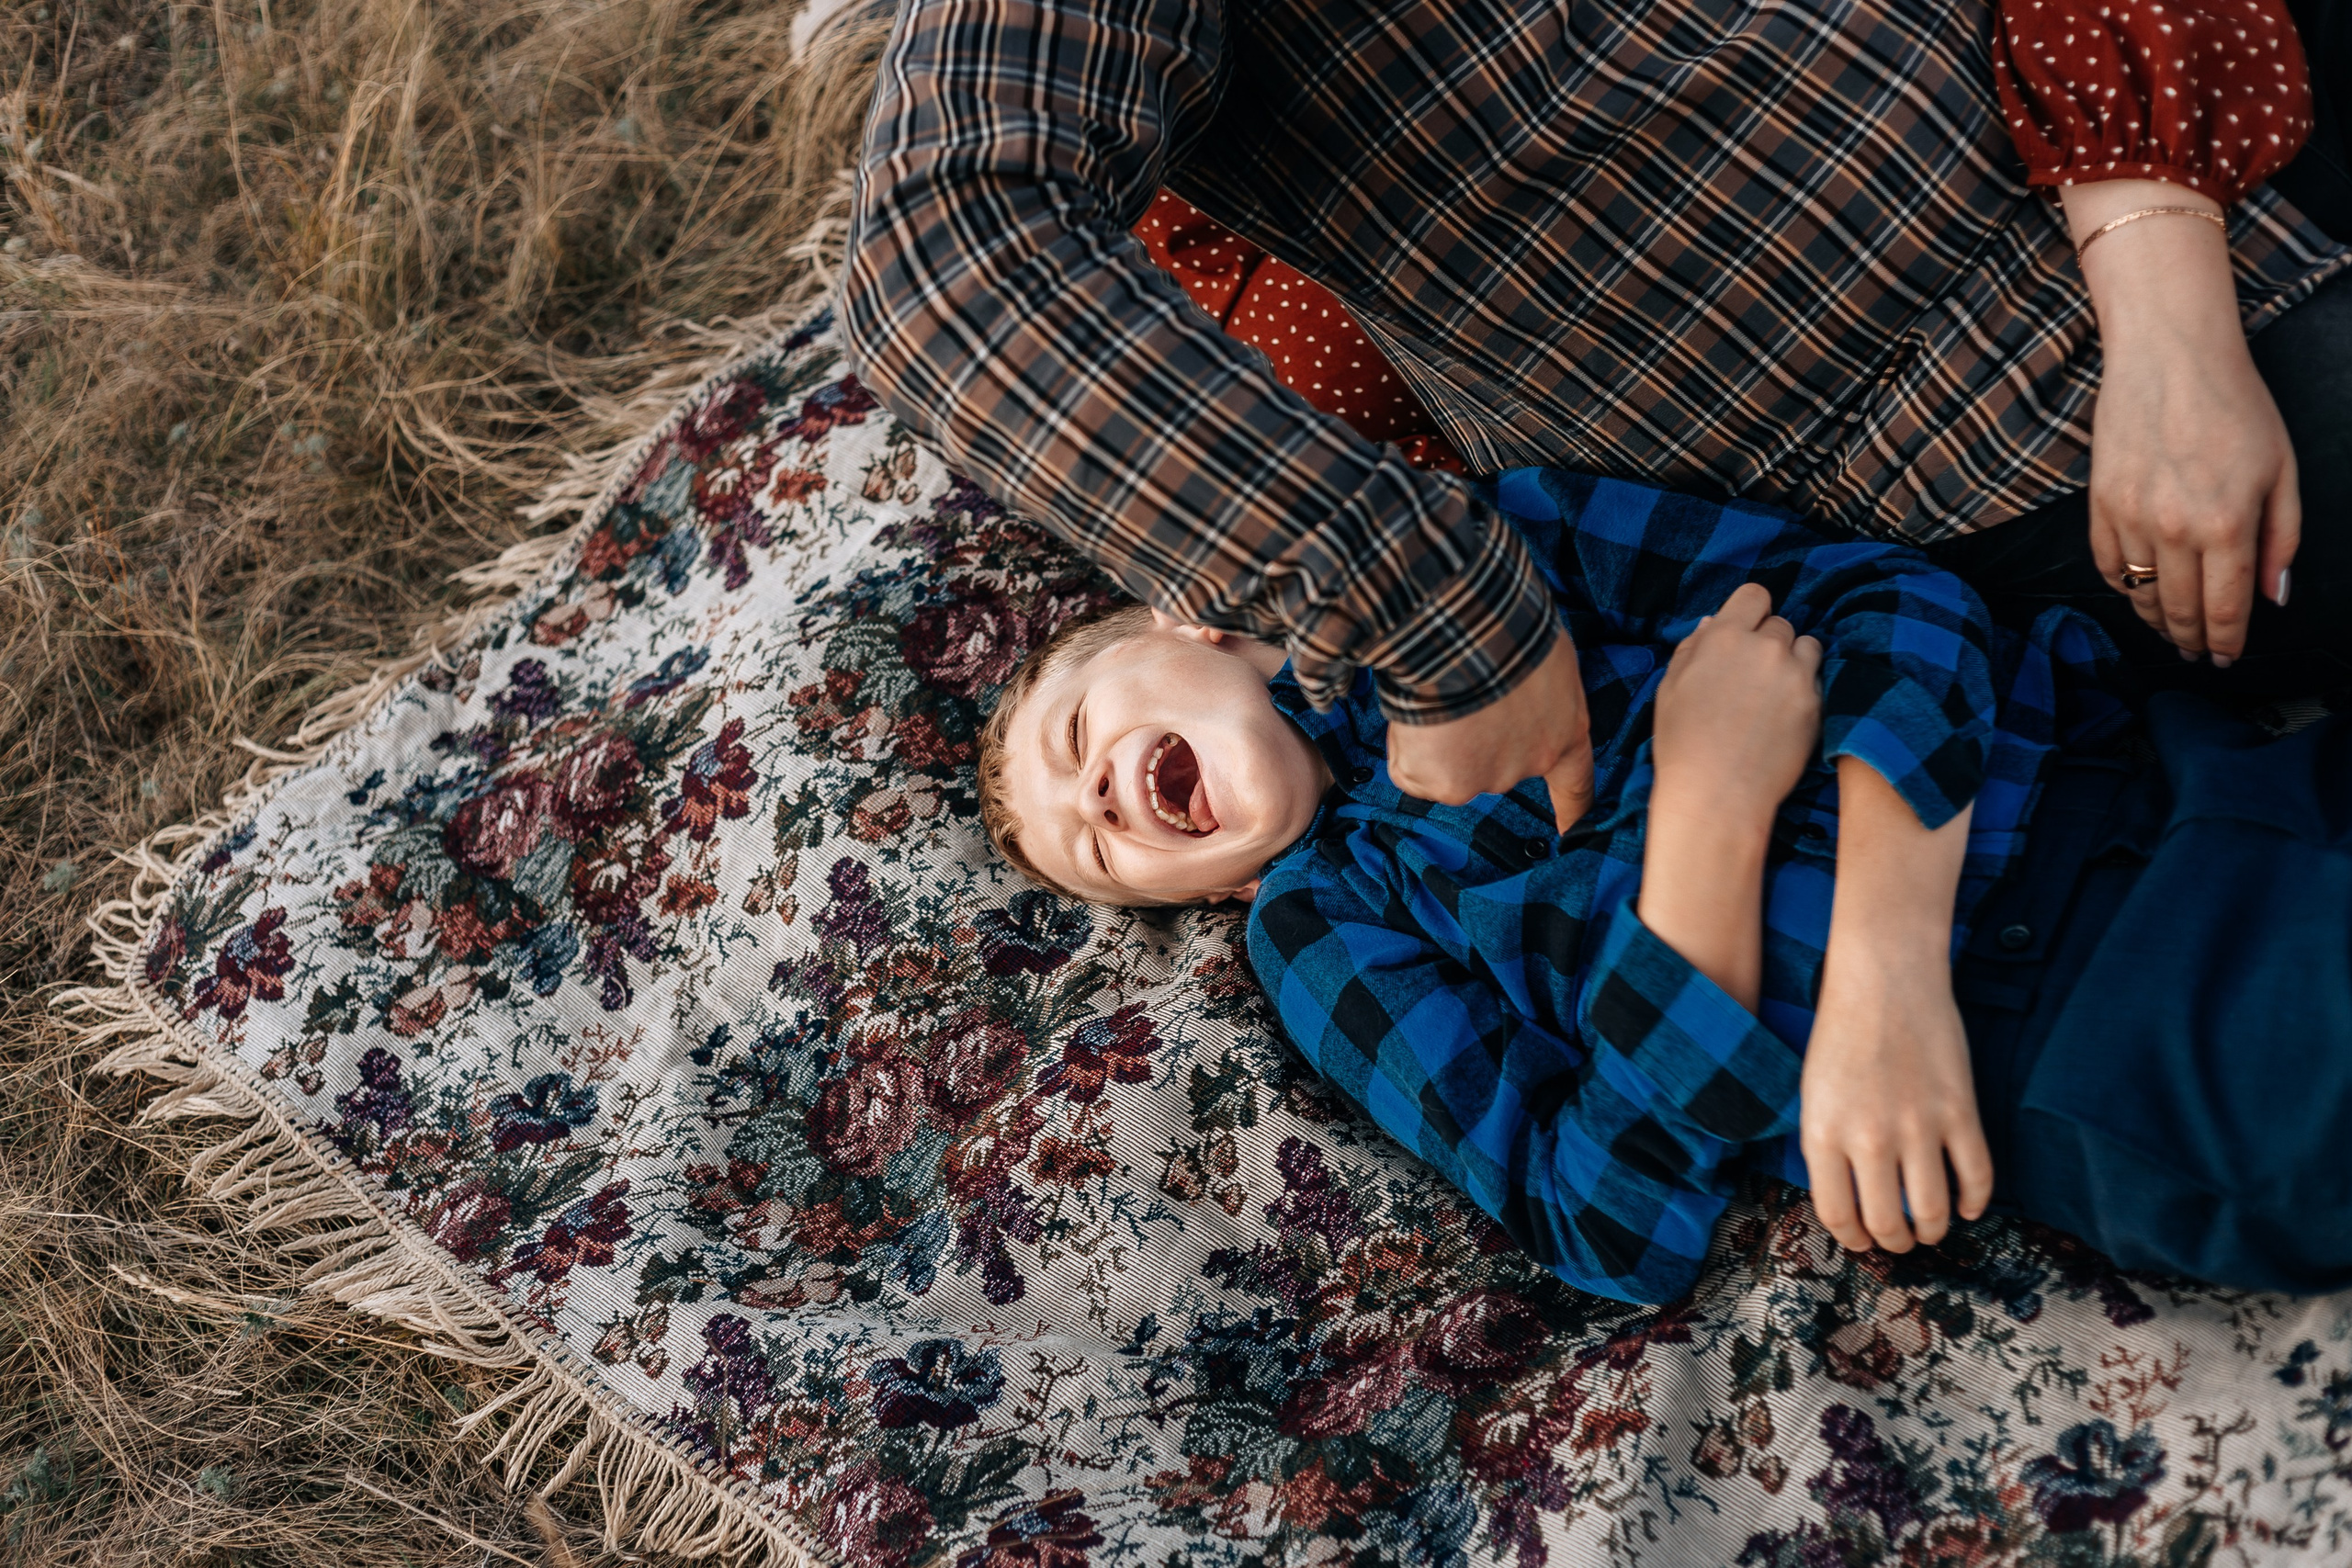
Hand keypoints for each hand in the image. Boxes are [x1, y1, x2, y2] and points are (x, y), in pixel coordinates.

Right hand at [1387, 632, 1594, 831]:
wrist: (1468, 636)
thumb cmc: (1508, 628)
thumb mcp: (1543, 655)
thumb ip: (1533, 690)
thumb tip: (1506, 694)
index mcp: (1564, 734)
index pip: (1574, 785)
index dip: (1572, 812)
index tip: (1570, 834)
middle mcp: (1528, 766)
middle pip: (1491, 764)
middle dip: (1471, 735)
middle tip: (1458, 693)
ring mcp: (1485, 780)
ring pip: (1446, 766)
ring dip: (1434, 738)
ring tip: (1436, 698)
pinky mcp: (1445, 785)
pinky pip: (1412, 768)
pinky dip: (1406, 746)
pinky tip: (1416, 717)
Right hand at [1651, 582, 1822, 825]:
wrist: (1716, 795)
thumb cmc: (1683, 745)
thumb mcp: (1670, 688)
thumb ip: (1692, 648)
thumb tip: (1711, 624)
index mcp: (1723, 637)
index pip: (1755, 595)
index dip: (1750, 612)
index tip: (1745, 633)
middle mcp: (1764, 647)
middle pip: (1781, 624)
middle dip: (1768, 643)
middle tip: (1752, 676)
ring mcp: (1795, 675)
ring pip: (1807, 647)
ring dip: (1794, 661)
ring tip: (1773, 693)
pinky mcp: (1816, 704)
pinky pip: (1818, 681)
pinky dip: (1805, 691)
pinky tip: (1783, 716)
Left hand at [1801, 940, 1992, 1252]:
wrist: (1885, 978)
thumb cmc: (1842, 1031)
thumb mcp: (1813, 1092)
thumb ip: (1826, 1144)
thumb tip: (1846, 1196)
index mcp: (1823, 1133)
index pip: (1836, 1213)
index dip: (1852, 1238)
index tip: (1863, 1242)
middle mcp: (1868, 1138)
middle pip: (1887, 1221)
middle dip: (1895, 1241)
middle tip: (1901, 1241)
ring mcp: (1917, 1126)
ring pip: (1933, 1209)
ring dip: (1934, 1229)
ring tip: (1932, 1228)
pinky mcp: (1960, 1111)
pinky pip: (1976, 1176)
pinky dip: (1975, 1201)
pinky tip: (1969, 1207)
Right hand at [2065, 181, 2299, 664]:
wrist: (2170, 357)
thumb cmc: (2236, 406)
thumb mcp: (2282, 469)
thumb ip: (2282, 537)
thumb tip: (2274, 595)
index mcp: (2228, 523)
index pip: (2226, 606)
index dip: (2227, 641)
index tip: (2226, 658)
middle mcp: (2176, 529)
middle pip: (2179, 610)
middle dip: (2191, 641)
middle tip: (2197, 654)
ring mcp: (2132, 518)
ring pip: (2140, 593)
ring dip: (2156, 620)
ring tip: (2169, 631)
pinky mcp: (2101, 503)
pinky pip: (2108, 565)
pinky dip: (2123, 586)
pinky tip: (2139, 591)